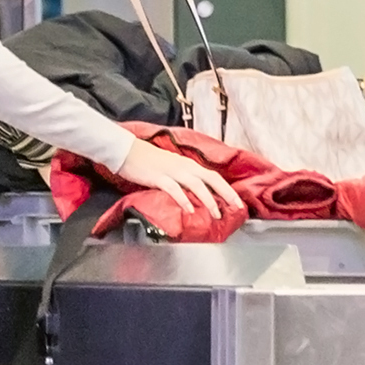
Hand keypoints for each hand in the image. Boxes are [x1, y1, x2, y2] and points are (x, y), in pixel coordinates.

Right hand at [116, 137, 243, 221]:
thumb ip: (183, 177)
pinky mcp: (158, 177)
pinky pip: (174, 189)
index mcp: (188, 164)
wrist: (126, 151)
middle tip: (236, 208)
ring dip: (208, 200)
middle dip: (226, 194)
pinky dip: (184, 199)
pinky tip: (189, 210)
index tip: (238, 202)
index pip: (214, 176)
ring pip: (196, 185)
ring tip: (215, 214)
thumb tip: (195, 193)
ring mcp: (172, 171)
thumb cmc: (146, 159)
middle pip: (211, 179)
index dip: (228, 189)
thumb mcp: (170, 166)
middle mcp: (184, 166)